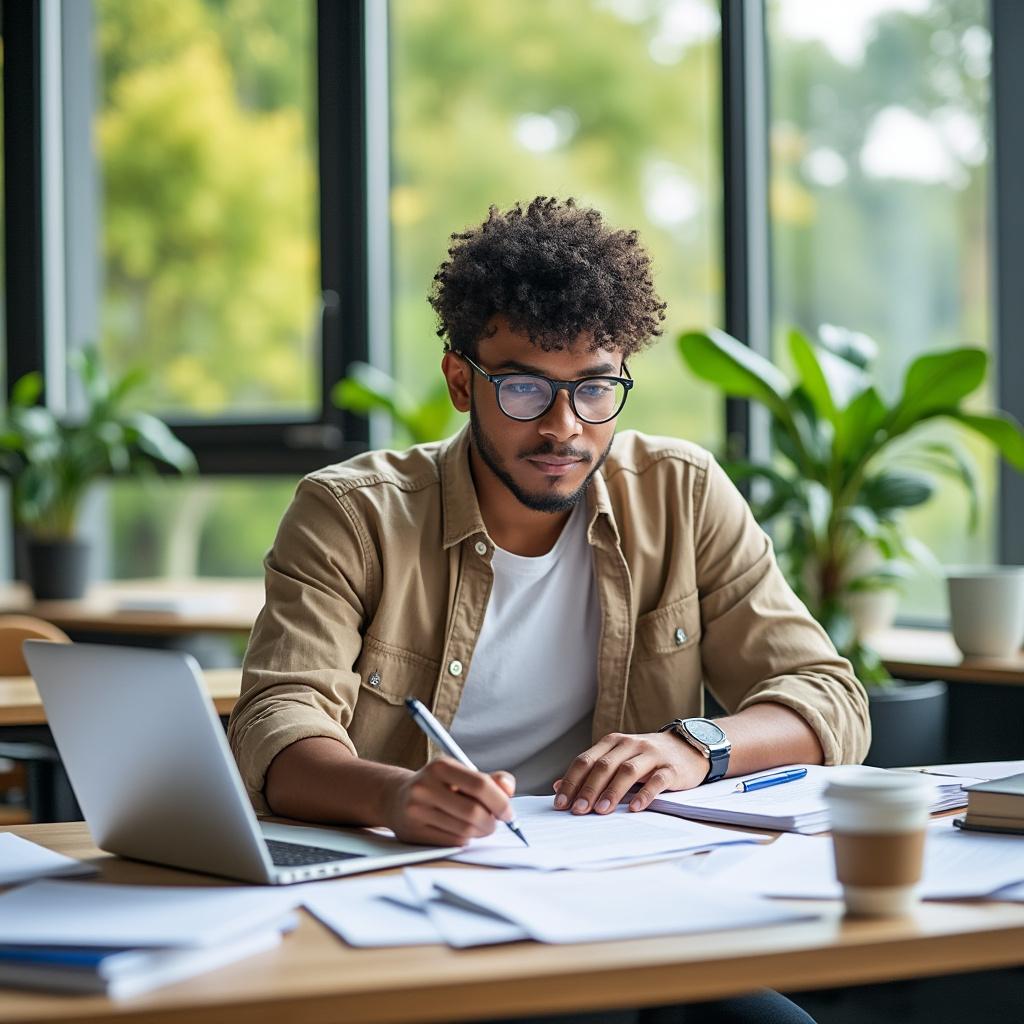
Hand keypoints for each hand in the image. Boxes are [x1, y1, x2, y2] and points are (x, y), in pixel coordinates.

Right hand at [384, 757, 515, 845]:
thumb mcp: (460, 774)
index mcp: (440, 766)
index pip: (480, 784)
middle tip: (495, 823)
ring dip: (480, 832)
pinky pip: (452, 842)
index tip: (508, 813)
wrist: (395, 797)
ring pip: (464, 830)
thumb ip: (489, 780)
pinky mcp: (413, 832)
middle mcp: (425, 786)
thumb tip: (509, 788)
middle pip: (473, 811)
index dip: (500, 801)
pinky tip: (460, 831)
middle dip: (491, 822)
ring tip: (479, 826)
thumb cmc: (437, 786)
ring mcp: (416, 810)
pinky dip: (464, 840)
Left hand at [553, 732, 707, 813]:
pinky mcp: (671, 768)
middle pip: (604, 766)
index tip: (560, 803)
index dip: (571, 781)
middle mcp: (630, 744)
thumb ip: (591, 770)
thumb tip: (558, 786)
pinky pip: (657, 780)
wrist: (688, 747)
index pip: (586, 760)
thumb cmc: (646, 758)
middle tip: (577, 810)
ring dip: (612, 791)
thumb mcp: (618, 759)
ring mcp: (651, 755)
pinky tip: (635, 808)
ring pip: (627, 771)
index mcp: (613, 742)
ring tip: (601, 811)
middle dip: (588, 789)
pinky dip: (645, 794)